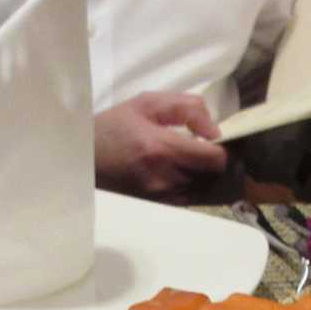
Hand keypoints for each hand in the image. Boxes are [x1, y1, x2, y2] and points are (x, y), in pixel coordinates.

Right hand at [93, 92, 228, 199]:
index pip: (214, 158)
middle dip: (224, 162)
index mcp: (160, 148)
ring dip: (214, 176)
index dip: (227, 148)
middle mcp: (164, 178)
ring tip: (209, 160)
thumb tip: (215, 130)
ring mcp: (162, 196)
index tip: (223, 138)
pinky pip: (195, 200)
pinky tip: (197, 173)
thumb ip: (186, 108)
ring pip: (209, 191)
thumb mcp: (146, 103)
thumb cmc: (114, 126)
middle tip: (220, 148)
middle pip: (216, 176)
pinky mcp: (160, 206)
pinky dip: (202, 187)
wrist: (83, 159)